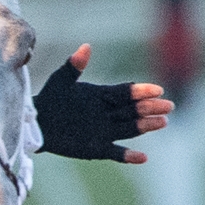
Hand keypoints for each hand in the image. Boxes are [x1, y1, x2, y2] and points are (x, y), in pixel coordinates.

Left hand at [33, 45, 165, 163]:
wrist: (36, 123)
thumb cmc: (50, 99)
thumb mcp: (60, 81)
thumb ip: (73, 66)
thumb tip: (85, 47)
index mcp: (103, 96)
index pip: (126, 93)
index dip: (142, 91)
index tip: (157, 90)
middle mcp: (108, 113)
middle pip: (133, 110)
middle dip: (150, 108)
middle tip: (168, 106)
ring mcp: (105, 131)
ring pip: (130, 129)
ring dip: (146, 126)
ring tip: (163, 122)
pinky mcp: (97, 148)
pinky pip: (116, 153)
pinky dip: (129, 156)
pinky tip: (143, 157)